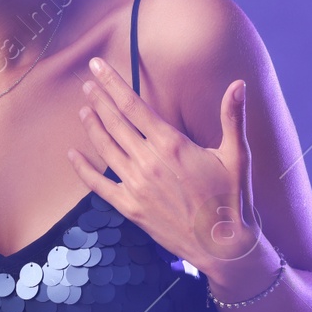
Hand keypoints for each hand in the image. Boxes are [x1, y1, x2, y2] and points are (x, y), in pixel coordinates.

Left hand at [67, 56, 261, 272]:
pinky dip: (83, 169)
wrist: (224, 246)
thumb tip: (239, 84)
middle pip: (115, 122)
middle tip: (87, 82)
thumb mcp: (237, 154)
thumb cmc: (232, 197)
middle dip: (99, 99)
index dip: (113, 83)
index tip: (98, 66)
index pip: (134, 105)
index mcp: (172, 144)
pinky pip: (98, 185)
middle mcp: (149, 162)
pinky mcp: (131, 208)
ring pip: (105, 148)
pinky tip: (72, 155)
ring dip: (92, 126)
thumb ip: (233, 117)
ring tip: (84, 109)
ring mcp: (137, 186)